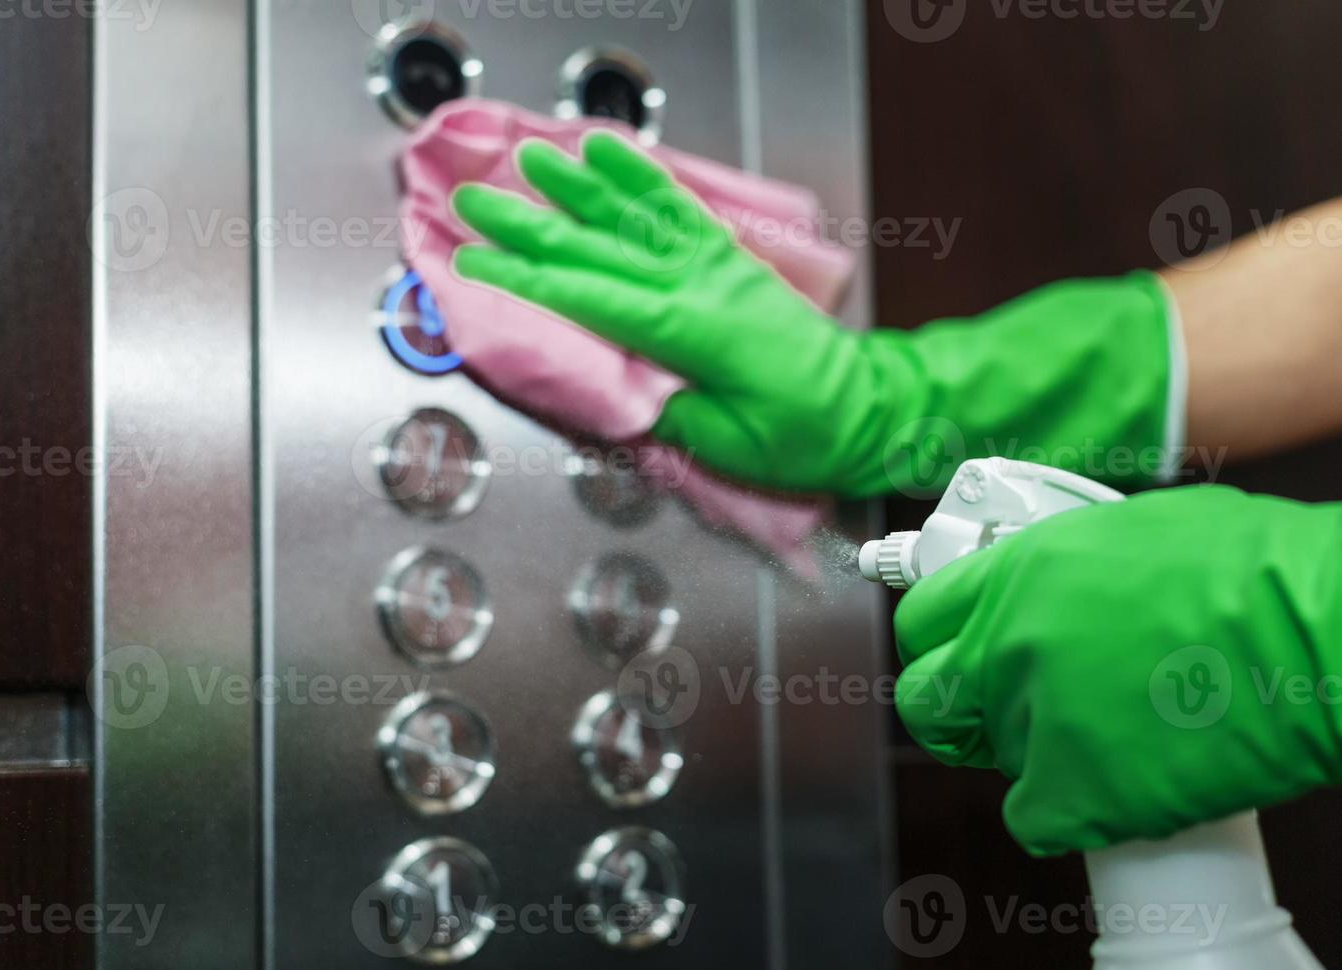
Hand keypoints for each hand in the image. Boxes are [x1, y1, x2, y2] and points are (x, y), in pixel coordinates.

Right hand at [453, 130, 890, 494]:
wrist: (866, 408)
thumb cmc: (802, 437)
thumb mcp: (726, 446)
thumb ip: (665, 413)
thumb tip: (612, 388)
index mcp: (692, 333)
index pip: (591, 298)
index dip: (527, 278)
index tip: (477, 262)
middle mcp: (700, 285)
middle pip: (600, 247)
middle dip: (531, 225)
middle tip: (475, 201)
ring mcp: (717, 264)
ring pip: (635, 216)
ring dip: (579, 185)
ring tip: (532, 157)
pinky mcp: (730, 258)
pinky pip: (679, 209)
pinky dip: (642, 177)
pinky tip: (613, 151)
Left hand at [894, 485, 1341, 855]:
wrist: (1317, 635)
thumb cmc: (1251, 571)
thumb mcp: (1125, 530)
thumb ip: (1057, 567)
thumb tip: (1042, 585)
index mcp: (1013, 573)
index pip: (921, 618)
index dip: (942, 639)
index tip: (960, 650)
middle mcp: (1006, 647)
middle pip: (927, 698)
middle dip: (956, 704)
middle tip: (1001, 705)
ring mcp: (1033, 723)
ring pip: (992, 756)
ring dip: (1035, 750)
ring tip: (1108, 730)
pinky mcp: (1072, 793)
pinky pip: (1035, 816)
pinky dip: (1072, 809)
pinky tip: (1118, 780)